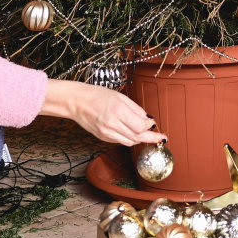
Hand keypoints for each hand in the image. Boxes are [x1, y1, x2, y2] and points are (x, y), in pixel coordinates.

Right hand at [42, 79, 164, 145]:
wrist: (77, 102)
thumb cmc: (98, 95)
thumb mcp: (120, 97)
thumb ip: (135, 109)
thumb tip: (148, 120)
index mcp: (118, 111)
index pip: (140, 126)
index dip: (150, 126)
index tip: (154, 123)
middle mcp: (112, 124)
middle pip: (137, 137)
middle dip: (150, 137)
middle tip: (161, 137)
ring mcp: (106, 132)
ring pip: (130, 142)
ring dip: (140, 139)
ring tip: (149, 136)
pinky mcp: (102, 137)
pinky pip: (121, 141)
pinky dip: (129, 139)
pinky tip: (133, 133)